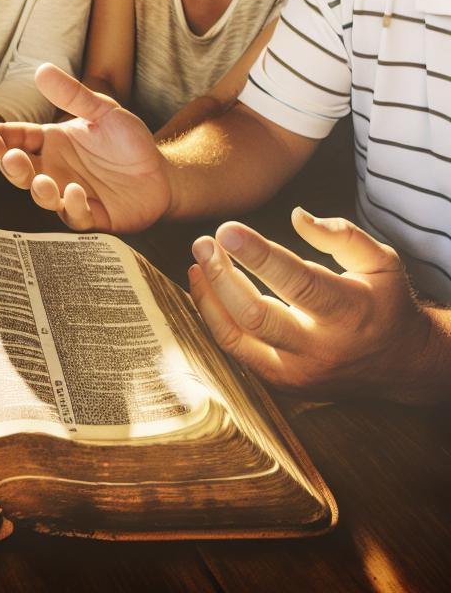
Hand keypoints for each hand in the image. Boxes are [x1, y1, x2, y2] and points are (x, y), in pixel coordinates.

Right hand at [0, 63, 169, 230]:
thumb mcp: (103, 111)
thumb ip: (73, 95)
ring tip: (41, 180)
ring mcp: (70, 195)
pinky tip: (77, 192)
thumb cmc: (127, 141)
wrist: (162, 173)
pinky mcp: (92, 216)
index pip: (17, 139)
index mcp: (51, 143)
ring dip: (38, 190)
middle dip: (10, 166)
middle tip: (8, 157)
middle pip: (22, 171)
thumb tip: (42, 70)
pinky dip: (73, 206)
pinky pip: (76, 216)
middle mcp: (54, 170)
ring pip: (43, 197)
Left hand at [188, 208, 441, 402]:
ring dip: (208, 296)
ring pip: (235, 338)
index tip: (227, 230)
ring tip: (198, 260)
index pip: (298, 284)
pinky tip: (204, 285)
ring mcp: (296, 372)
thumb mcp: (381, 262)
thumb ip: (342, 235)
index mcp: (350, 313)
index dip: (259, 256)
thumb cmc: (384, 303)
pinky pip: (234, 349)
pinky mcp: (279, 382)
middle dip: (222, 276)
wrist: (400, 366)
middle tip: (203, 242)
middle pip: (256, 316)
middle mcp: (321, 348)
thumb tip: (296, 216)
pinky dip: (212, 315)